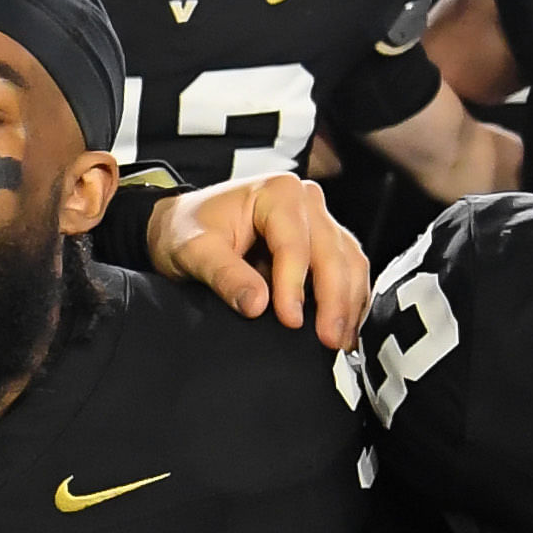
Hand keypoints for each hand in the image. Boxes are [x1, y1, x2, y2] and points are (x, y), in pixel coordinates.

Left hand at [146, 172, 374, 346]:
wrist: (182, 225)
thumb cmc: (187, 229)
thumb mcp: (194, 251)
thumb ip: (225, 276)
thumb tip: (256, 305)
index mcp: (276, 192)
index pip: (295, 245)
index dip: (294, 287)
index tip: (290, 321)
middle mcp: (305, 200)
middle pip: (332, 253)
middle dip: (334, 301)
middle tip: (329, 339)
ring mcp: (317, 219)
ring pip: (348, 262)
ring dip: (349, 304)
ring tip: (340, 340)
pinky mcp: (321, 241)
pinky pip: (347, 268)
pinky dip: (349, 299)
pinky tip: (344, 326)